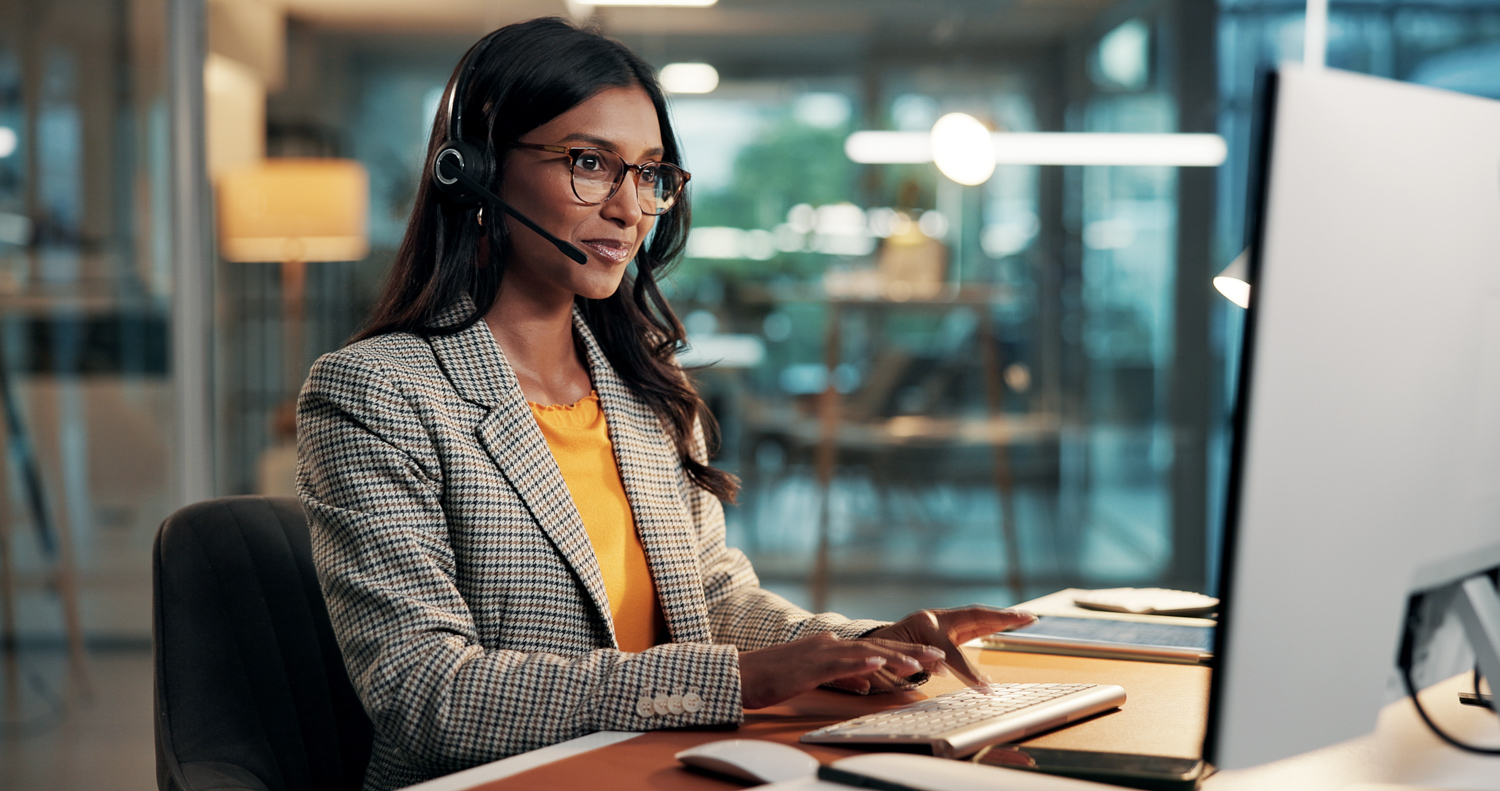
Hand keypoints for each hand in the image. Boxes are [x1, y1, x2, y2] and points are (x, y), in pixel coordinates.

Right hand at [738, 633, 945, 708]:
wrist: (741, 673)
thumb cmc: (773, 677)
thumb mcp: (815, 677)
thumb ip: (843, 677)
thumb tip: (867, 685)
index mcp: (832, 647)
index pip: (876, 649)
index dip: (906, 653)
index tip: (931, 658)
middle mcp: (830, 645)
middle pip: (879, 647)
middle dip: (912, 653)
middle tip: (941, 657)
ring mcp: (820, 653)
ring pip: (865, 654)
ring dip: (894, 658)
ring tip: (920, 663)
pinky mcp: (808, 666)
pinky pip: (839, 665)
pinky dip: (859, 664)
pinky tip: (877, 665)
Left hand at [862, 606, 1035, 687]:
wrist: (869, 645)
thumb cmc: (880, 655)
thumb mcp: (893, 666)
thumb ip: (916, 670)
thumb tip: (940, 674)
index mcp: (922, 626)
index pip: (951, 651)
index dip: (967, 670)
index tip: (985, 688)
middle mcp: (934, 618)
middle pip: (973, 618)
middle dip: (1001, 619)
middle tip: (1028, 618)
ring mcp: (941, 620)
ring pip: (976, 617)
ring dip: (1002, 618)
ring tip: (1027, 618)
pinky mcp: (946, 625)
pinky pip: (973, 623)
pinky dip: (993, 624)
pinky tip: (1010, 623)